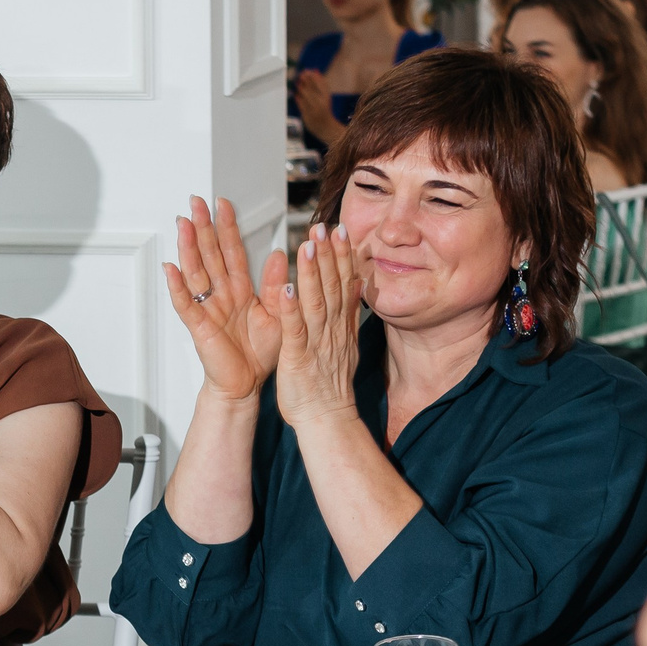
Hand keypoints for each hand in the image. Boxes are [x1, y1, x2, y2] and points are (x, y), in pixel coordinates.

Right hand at [164, 196, 284, 401]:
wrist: (246, 385)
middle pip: (209, 254)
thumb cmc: (259, 354)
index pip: (232, 251)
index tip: (223, 204)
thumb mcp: (277, 314)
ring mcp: (208, 308)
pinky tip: (170, 269)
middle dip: (202, 227)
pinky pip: (185, 304)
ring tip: (183, 223)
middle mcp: (221, 295)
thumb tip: (279, 254)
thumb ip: (274, 285)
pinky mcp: (199, 327)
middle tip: (196, 202)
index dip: (226, 227)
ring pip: (195, 272)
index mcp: (240, 290)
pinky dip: (177, 286)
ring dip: (188, 247)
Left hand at [272, 222, 365, 430]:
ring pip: (316, 303)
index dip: (342, 256)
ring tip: (309, 246)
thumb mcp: (346, 343)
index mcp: (340, 326)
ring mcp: (316, 343)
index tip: (340, 230)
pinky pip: (295, 331)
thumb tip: (358, 285)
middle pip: (333, 287)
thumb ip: (350, 313)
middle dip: (330, 255)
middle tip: (326, 227)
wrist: (327, 419)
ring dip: (312, 274)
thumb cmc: (329, 385)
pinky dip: (292, 310)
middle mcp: (331, 330)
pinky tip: (288, 289)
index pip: (344, 284)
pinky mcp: (298, 358)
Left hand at [294, 70, 341, 145]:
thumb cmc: (324, 109)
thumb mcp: (325, 96)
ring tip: (298, 83)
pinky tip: (296, 94)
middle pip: (312, 89)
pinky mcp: (308, 116)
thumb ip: (320, 84)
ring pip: (307, 97)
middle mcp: (321, 103)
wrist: (326, 128)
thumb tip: (314, 70)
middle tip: (301, 74)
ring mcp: (314, 110)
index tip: (308, 71)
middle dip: (306, 81)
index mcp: (327, 98)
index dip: (314, 77)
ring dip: (301, 88)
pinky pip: (302, 106)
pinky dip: (298, 99)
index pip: (321, 84)